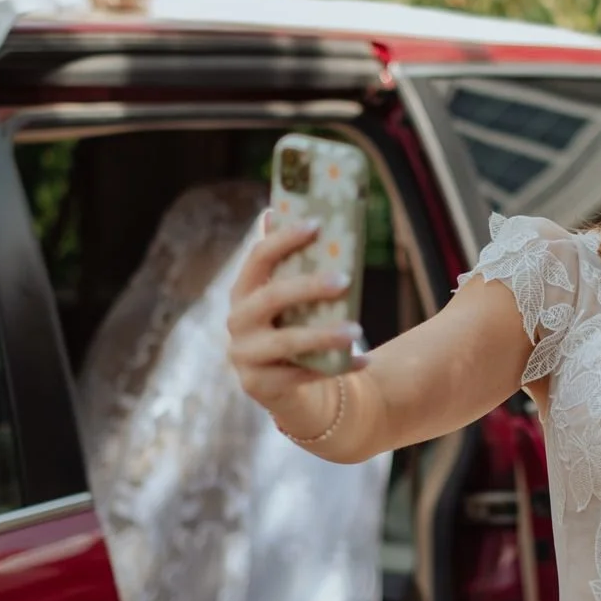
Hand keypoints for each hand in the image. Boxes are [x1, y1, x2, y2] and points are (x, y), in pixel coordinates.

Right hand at [226, 213, 364, 420]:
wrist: (286, 389)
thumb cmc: (291, 330)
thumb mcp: (289, 300)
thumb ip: (290, 265)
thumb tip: (280, 211)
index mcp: (243, 291)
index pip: (258, 258)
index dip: (284, 239)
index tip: (317, 224)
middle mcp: (237, 321)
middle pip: (271, 297)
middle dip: (308, 286)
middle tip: (345, 279)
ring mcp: (244, 356)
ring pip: (287, 342)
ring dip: (324, 335)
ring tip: (357, 330)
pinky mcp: (258, 386)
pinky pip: (302, 374)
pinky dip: (335, 367)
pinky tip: (363, 361)